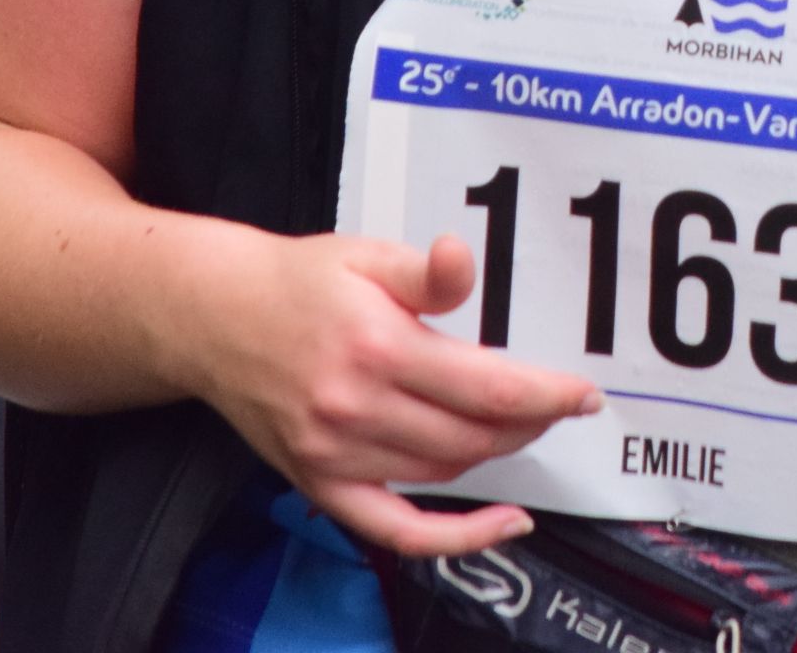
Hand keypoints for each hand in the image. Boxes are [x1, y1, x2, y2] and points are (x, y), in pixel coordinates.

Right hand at [171, 225, 601, 556]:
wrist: (213, 318)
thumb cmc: (297, 282)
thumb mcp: (367, 256)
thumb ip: (426, 272)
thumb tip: (462, 260)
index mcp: (377, 347)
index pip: (486, 386)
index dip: (546, 395)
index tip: (584, 395)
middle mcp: (356, 408)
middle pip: (474, 435)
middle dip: (530, 423)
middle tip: (559, 404)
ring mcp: (335, 454)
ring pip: (444, 472)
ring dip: (497, 456)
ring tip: (523, 428)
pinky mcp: (319, 483)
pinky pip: (395, 529)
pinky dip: (454, 539)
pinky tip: (501, 525)